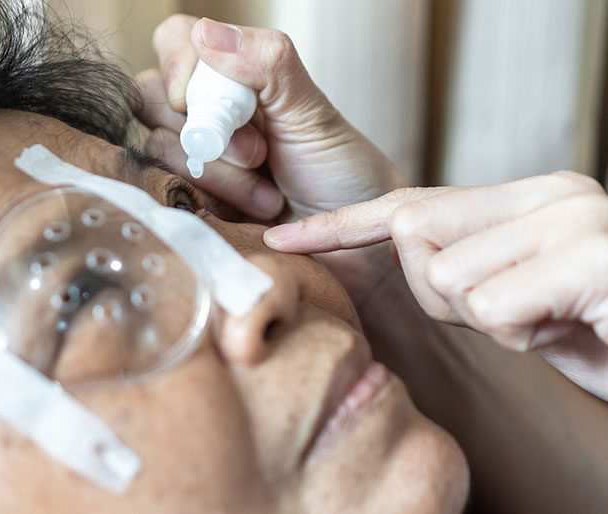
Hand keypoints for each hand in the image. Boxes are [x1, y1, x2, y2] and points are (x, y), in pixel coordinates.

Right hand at [134, 15, 405, 220]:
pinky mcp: (187, 201)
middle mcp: (204, 112)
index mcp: (232, 77)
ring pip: (160, 149)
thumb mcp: (311, 110)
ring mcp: (192, 158)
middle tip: (261, 153)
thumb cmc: (340, 173)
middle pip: (151, 96)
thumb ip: (267, 62)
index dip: (179, 67)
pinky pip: (167, 193)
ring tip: (269, 194)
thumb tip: (206, 32)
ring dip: (222, 175)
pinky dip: (216, 203)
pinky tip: (252, 212)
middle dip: (209, 131)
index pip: (174, 41)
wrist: (351, 245)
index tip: (212, 101)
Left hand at [265, 171, 607, 399]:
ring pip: (452, 277)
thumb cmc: (599, 334)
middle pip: (415, 231)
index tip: (283, 241)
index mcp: (525, 197)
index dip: (342, 225)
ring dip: (491, 320)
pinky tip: (570, 327)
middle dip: (436, 290)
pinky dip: (522, 334)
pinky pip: (494, 305)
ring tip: (551, 320)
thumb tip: (403, 256)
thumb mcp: (517, 300)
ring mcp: (573, 216)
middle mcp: (549, 192)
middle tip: (508, 314)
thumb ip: (463, 271)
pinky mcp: (592, 252)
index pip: (411, 202)